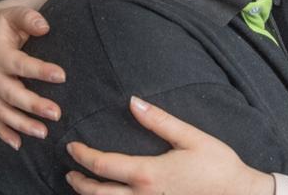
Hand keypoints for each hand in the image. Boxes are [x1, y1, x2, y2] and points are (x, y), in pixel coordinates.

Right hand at [0, 3, 65, 148]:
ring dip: (21, 124)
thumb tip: (44, 26)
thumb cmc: (7, 23)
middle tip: (56, 113)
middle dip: (32, 105)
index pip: (19, 64)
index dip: (39, 70)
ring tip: (43, 133)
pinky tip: (19, 144)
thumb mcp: (16, 13)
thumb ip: (29, 17)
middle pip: (10, 93)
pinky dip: (4, 134)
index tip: (61, 76)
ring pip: (2, 112)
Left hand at [65, 97, 271, 194]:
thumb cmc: (217, 166)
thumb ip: (159, 121)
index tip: (72, 147)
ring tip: (84, 188)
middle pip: (97, 194)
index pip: (103, 165)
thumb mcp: (191, 138)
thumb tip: (133, 102)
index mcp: (148, 174)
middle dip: (79, 182)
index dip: (83, 156)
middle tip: (70, 172)